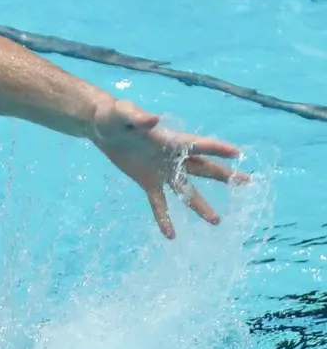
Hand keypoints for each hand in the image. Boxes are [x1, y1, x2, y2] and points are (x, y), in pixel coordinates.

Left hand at [89, 98, 249, 237]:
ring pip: (187, 190)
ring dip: (200, 206)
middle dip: (225, 175)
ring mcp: (163, 172)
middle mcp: (173, 157)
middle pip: (204, 168)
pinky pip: (159, 203)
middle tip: (247, 182)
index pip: (198, 144)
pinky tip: (171, 235)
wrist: (101, 127)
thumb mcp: (123, 113)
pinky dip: (164, 218)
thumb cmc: (113, 115)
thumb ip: (137, 116)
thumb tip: (153, 119)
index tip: (237, 154)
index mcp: (171, 140)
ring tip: (216, 221)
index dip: (217, 148)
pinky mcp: (148, 182)